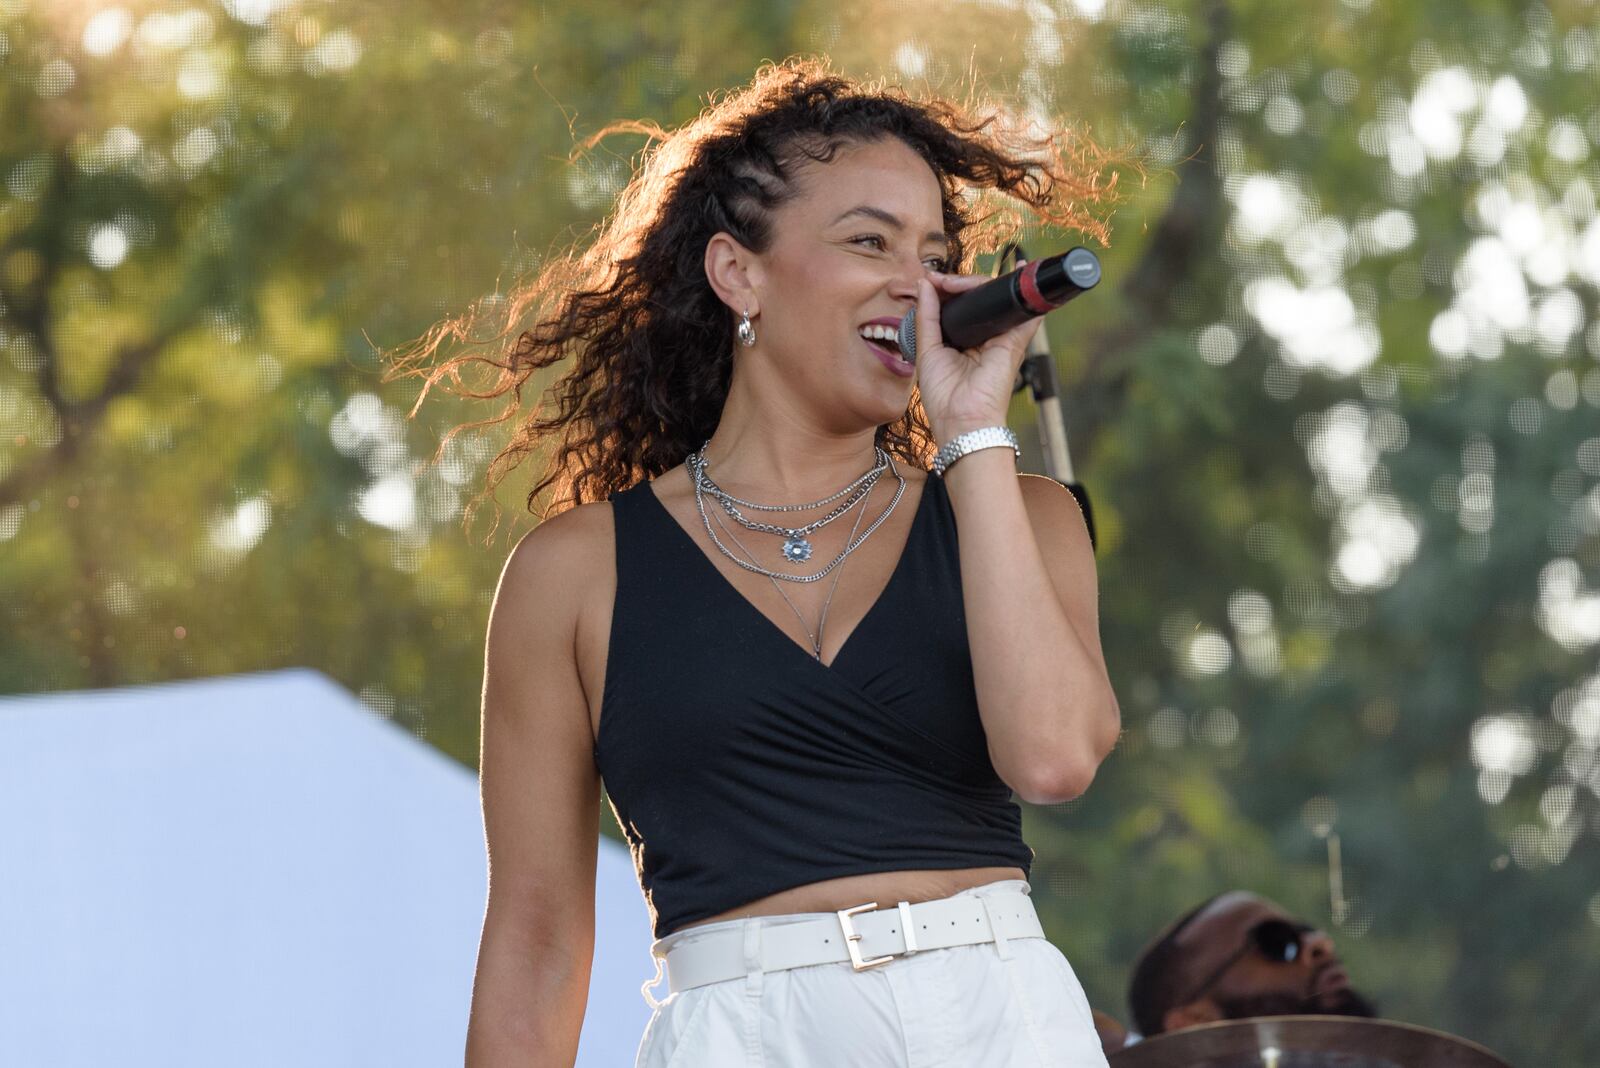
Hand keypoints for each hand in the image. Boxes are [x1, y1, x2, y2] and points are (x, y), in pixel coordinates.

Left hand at [911, 269, 1043, 440]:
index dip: (945, 290)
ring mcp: (1000, 337)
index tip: (928, 281)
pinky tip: (1012, 272)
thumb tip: (926, 285)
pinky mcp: (1015, 340)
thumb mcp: (927, 351)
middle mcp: (983, 337)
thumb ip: (926, 317)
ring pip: (993, 299)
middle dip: (956, 284)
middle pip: (975, 299)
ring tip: (950, 281)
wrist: (962, 421)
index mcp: (962, 341)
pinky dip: (1018, 290)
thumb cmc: (945, 397)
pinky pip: (1022, 310)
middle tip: (936, 280)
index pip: (958, 307)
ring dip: (973, 283)